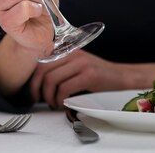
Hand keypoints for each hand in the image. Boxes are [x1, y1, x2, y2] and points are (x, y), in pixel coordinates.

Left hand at [30, 50, 154, 108]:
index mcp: (66, 49)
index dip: (32, 77)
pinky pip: (65, 87)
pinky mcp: (89, 75)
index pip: (40, 60)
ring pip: (51, 79)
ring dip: (48, 96)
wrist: (123, 77)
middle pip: (42, 69)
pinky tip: (63, 104)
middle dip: (36, 88)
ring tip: (53, 104)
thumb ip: (60, 68)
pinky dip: (60, 99)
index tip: (33, 90)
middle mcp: (72, 53)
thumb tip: (38, 82)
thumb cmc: (98, 76)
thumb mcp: (76, 66)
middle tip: (38, 100)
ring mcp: (80, 63)